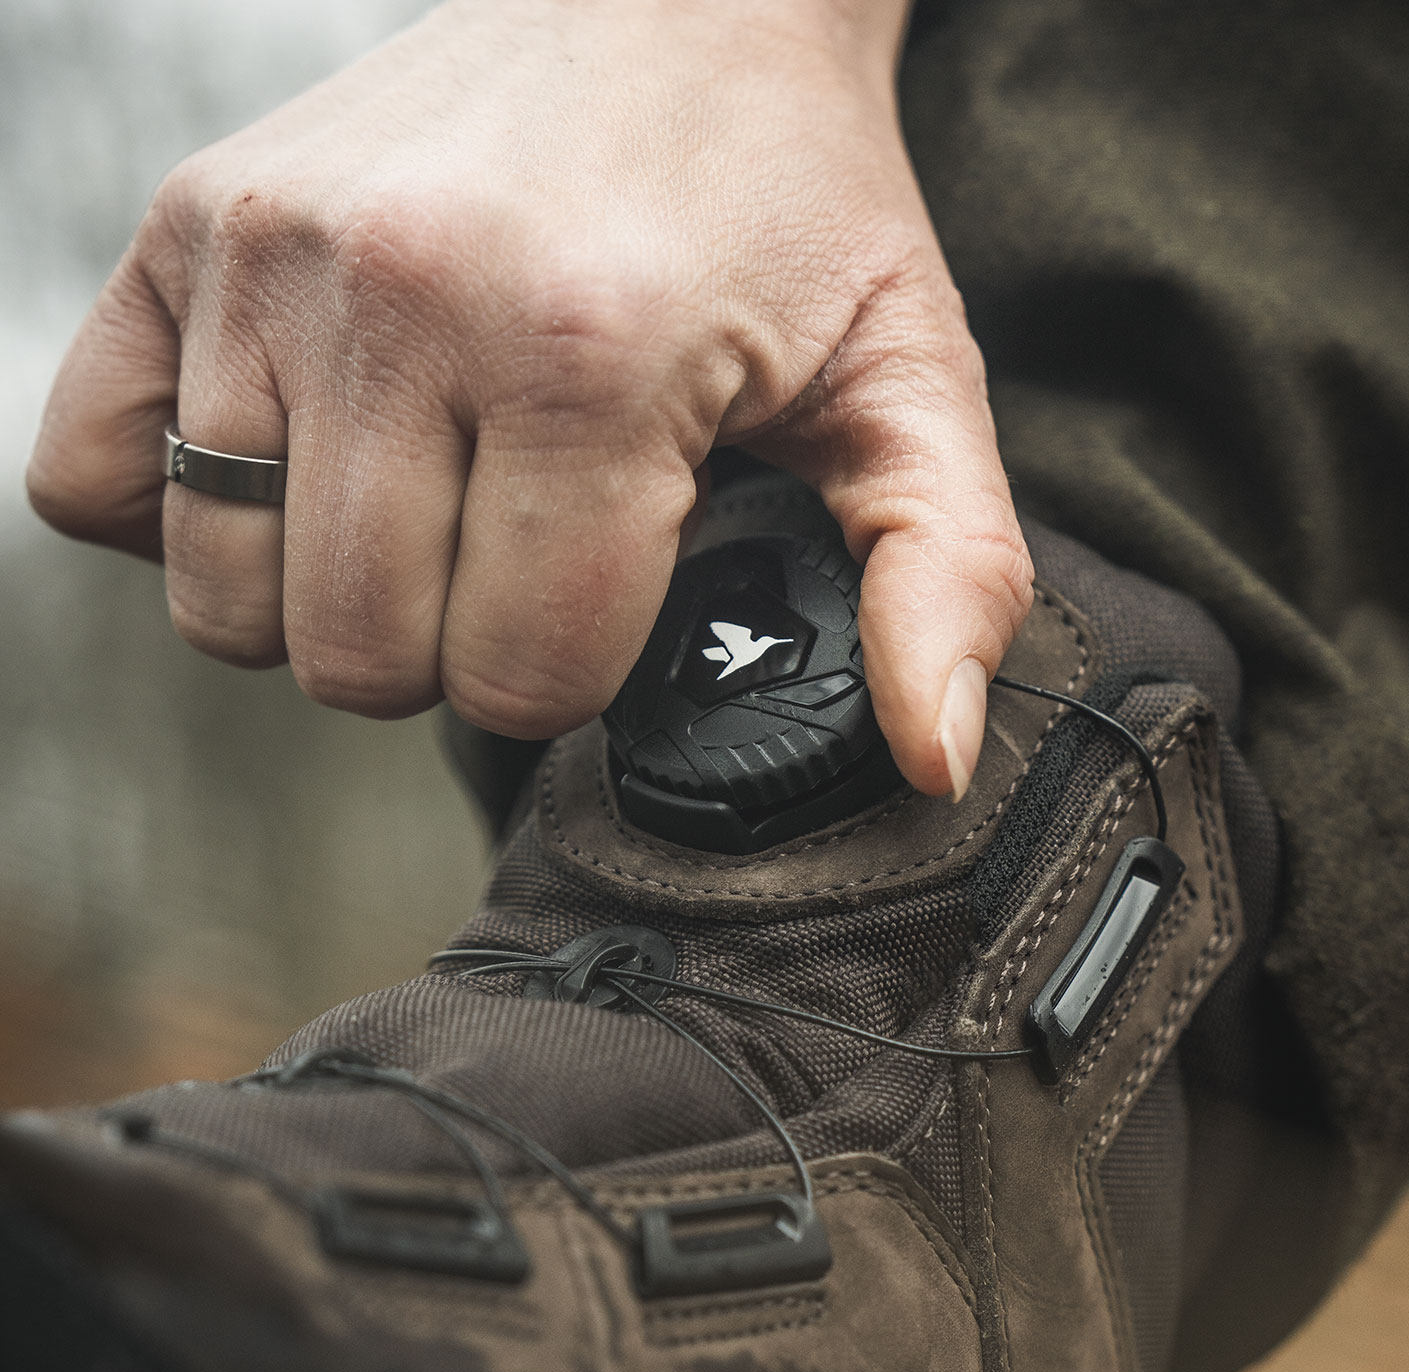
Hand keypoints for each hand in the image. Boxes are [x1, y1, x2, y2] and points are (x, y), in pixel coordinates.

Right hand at [25, 0, 1030, 796]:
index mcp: (588, 357)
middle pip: (360, 662)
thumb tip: (932, 761)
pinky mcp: (183, 227)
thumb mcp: (913, 386)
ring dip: (331, 604)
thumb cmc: (791, 201)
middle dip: (456, 653)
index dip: (580, 671)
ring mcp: (268, 256)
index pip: (518, 678)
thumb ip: (946, 578)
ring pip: (228, 604)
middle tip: (526, 557)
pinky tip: (305, 473)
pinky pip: (91, 480)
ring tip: (429, 515)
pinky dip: (184, 518)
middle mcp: (401, 297)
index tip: (621, 584)